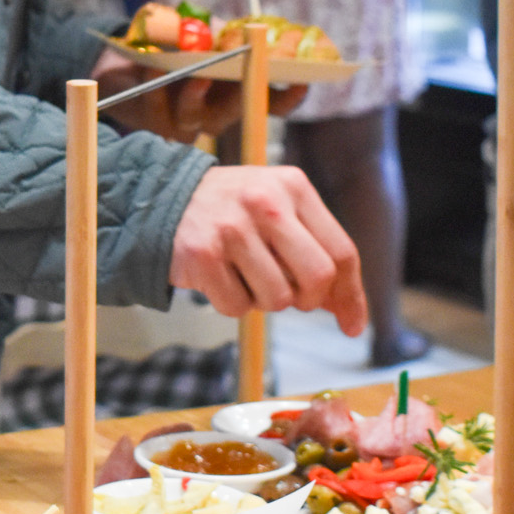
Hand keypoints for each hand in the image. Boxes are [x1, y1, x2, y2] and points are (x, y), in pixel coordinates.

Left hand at [92, 47, 306, 143]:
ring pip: (198, 116)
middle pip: (239, 110)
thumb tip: (256, 31)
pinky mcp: (158, 125)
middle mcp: (220, 112)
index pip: (274, 102)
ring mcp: (190, 122)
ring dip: (196, 94)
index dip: (290, 96)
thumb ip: (225, 34)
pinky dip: (156, 88)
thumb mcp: (203, 31)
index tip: (301, 80)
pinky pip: (160, 111)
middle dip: (242, 92)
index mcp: (239, 90)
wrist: (130, 60)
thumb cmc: (176, 44)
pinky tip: (152, 67)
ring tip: (196, 74)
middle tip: (245, 71)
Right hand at [170, 166, 366, 332]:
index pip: (341, 251)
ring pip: (277, 298)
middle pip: (317, 278)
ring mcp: (233, 228)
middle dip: (308, 301)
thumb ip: (313, 251)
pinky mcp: (203, 255)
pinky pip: (237, 307)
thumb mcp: (276, 211)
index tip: (352, 325)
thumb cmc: (230, 211)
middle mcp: (266, 202)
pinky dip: (231, 303)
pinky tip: (219, 278)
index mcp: (293, 187)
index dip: (351, 295)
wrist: (161, 198)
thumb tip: (347, 310)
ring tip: (245, 276)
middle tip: (291, 298)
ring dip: (264, 301)